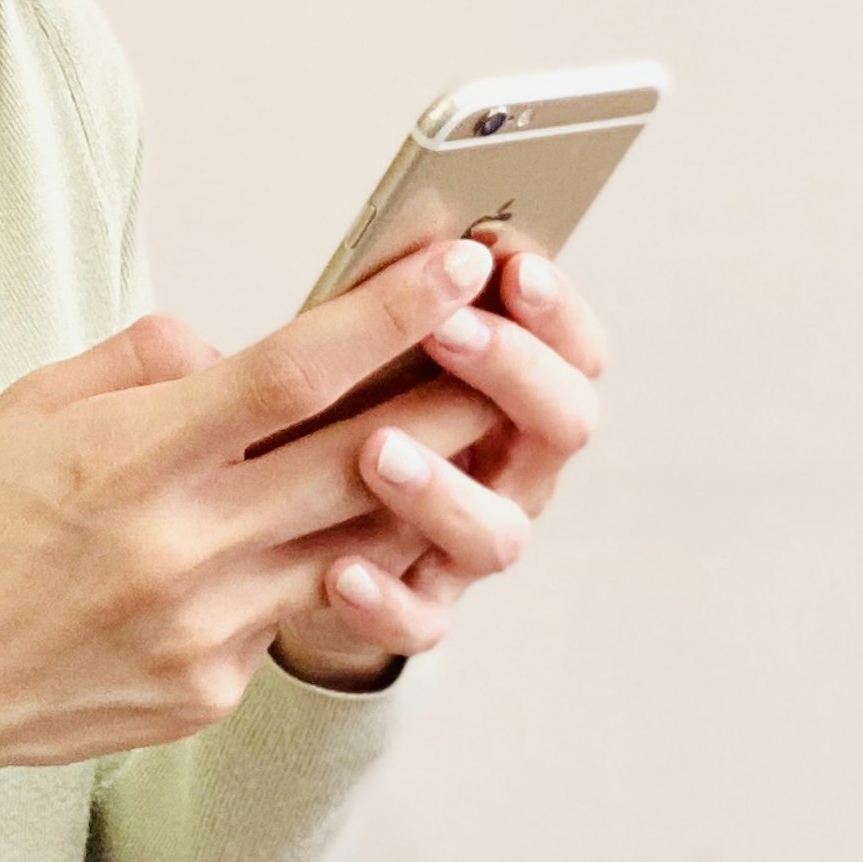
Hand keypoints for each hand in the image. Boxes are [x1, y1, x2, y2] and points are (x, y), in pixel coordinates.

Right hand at [0, 236, 505, 861]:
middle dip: (452, 395)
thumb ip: (145, 365)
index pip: (294, 370)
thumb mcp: (27, 409)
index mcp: (130, 457)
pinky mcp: (209, 691)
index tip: (460, 261)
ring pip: (352, 542)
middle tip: (511, 341)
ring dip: (413, 485)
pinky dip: (307, 564)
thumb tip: (233, 345)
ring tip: (454, 429)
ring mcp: (203, 630)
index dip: (390, 311)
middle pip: (361, 460)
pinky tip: (303, 535)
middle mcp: (179, 547)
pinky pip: (285, 610)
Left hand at [268, 229, 609, 684]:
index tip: (512, 262)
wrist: (286, 533)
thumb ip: (384, 305)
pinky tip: (339, 570)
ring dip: (444, 488)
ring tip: (376, 450)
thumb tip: (395, 242)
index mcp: (518, 395)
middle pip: (563, 427)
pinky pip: (421, 619)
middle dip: (514, 372)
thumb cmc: (335, 411)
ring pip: (499, 533)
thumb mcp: (359, 349)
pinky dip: (386, 598)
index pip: (576, 349)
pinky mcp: (419, 610)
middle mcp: (514, 471)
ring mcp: (471, 546)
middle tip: (451, 330)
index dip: (558, 309)